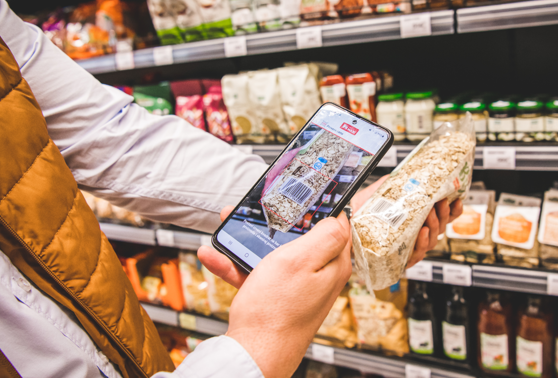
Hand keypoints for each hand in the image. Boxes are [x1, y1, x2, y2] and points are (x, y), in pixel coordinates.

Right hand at [199, 209, 351, 377]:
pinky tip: (216, 258)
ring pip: (274, 255)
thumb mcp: (300, 261)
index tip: (303, 194)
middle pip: (300, 238)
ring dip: (249, 243)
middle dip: (276, 223)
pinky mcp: (278, 299)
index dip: (319, 207)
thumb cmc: (276, 312)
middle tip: (256, 211)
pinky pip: (258, 274)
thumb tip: (341, 217)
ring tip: (228, 231)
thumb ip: (325, 236)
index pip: (336, 224)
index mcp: (333, 264)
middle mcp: (319, 276)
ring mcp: (298, 288)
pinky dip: (238, 266)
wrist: (253, 355)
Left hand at [350, 176, 463, 267]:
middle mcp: (411, 233)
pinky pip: (416, 255)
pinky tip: (422, 232)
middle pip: (439, 227)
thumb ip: (396, 182)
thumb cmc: (358, 212)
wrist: (343, 225)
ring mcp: (405, 246)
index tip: (456, 198)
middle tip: (441, 204)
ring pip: (431, 241)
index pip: (439, 214)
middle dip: (443, 214)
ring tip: (430, 216)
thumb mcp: (380, 192)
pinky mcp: (397, 259)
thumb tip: (411, 170)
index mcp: (411, 217)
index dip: (451, 209)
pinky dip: (422, 243)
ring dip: (435, 226)